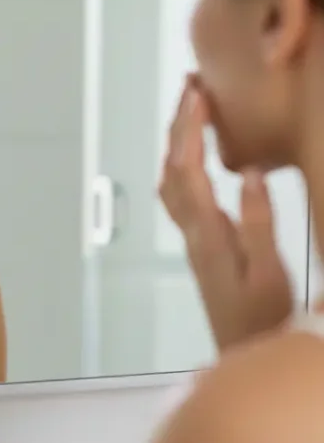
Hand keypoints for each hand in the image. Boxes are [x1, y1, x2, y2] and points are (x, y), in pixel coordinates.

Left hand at [159, 75, 292, 351]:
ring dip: (177, 144)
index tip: (197, 93)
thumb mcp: (269, 272)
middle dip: (179, 126)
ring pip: (172, 182)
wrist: (245, 356)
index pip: (189, 170)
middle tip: (191, 87)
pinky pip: (181, 197)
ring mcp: (193, 240)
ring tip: (190, 112)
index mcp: (207, 233)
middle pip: (173, 169)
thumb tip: (252, 174)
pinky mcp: (201, 247)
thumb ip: (259, 224)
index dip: (190, 129)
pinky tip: (192, 161)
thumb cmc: (262, 318)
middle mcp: (192, 233)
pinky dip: (182, 167)